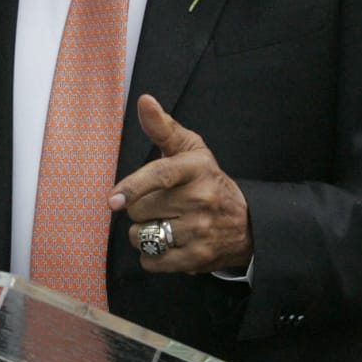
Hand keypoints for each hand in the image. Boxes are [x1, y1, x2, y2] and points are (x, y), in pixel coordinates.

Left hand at [110, 95, 252, 274]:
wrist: (248, 224)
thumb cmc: (208, 181)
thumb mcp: (192, 150)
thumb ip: (163, 127)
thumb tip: (144, 101)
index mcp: (196, 167)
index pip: (159, 176)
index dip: (133, 187)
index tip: (113, 200)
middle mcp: (200, 198)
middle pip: (140, 209)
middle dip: (141, 209)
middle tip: (160, 205)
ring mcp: (199, 230)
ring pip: (143, 236)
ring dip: (145, 234)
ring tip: (165, 225)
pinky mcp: (196, 258)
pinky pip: (152, 261)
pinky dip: (152, 256)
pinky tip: (167, 245)